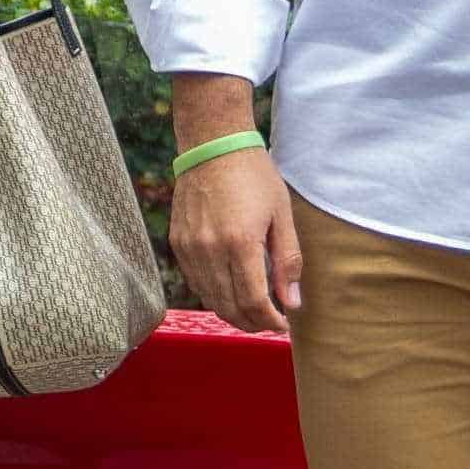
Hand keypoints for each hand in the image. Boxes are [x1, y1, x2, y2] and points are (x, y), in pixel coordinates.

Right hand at [169, 148, 300, 334]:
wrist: (212, 144)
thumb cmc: (253, 175)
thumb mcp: (281, 215)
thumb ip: (287, 261)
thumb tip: (291, 302)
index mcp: (240, 242)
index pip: (253, 301)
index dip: (270, 321)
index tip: (283, 324)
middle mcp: (210, 249)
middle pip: (229, 307)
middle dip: (252, 323)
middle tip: (270, 322)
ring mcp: (190, 246)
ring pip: (209, 298)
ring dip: (232, 312)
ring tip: (252, 311)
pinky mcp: (178, 242)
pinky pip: (195, 281)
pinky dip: (213, 294)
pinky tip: (229, 289)